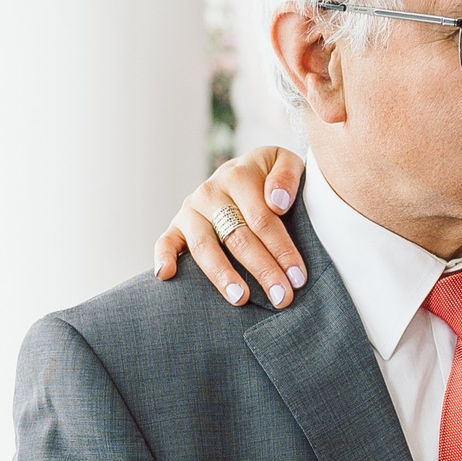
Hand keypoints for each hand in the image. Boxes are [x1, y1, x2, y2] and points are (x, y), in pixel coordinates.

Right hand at [152, 146, 306, 308]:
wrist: (242, 170)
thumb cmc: (269, 175)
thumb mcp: (284, 162)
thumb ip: (287, 176)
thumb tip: (278, 203)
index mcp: (238, 176)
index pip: (263, 219)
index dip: (282, 250)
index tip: (298, 278)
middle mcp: (210, 192)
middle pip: (238, 237)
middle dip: (263, 270)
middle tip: (282, 297)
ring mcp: (191, 210)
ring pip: (204, 246)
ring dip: (222, 275)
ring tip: (241, 298)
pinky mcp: (176, 226)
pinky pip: (165, 242)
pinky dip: (163, 257)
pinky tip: (166, 276)